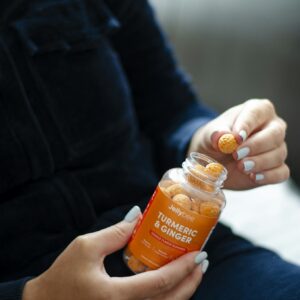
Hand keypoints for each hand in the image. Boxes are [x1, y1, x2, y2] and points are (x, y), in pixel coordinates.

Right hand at [22, 206, 206, 299]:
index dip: (183, 268)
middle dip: (192, 281)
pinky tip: (172, 283)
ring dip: (184, 291)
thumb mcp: (85, 248)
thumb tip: (138, 214)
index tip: (198, 252)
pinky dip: (169, 298)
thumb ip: (115, 232)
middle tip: (202, 261)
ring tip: (193, 271)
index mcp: (116, 296)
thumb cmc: (61, 278)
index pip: (160, 283)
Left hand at [188, 99, 288, 189]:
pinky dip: (268, 176)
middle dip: (255, 146)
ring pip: (278, 154)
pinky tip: (253, 177)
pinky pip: (281, 172)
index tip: (236, 138)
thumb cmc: (216, 139)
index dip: (247, 125)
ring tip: (241, 167)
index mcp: (257, 110)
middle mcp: (272, 126)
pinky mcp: (276, 167)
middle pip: (274, 134)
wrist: (215, 158)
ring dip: (259, 163)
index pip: (257, 112)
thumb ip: (216, 134)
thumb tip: (221, 137)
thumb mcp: (210, 134)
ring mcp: (277, 147)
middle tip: (237, 155)